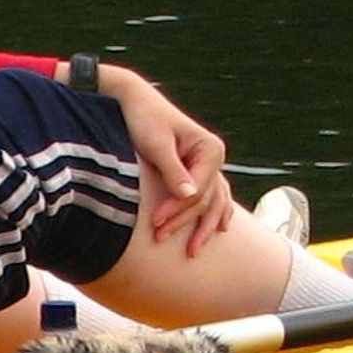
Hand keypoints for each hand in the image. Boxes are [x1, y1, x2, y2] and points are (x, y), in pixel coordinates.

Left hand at [100, 66, 234, 249]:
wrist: (132, 101)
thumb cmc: (143, 119)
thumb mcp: (157, 144)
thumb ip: (173, 170)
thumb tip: (189, 195)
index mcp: (210, 150)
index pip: (198, 190)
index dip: (177, 210)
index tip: (154, 223)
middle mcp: (213, 158)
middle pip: (204, 200)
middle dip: (183, 222)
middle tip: (159, 239)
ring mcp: (207, 165)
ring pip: (212, 202)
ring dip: (202, 226)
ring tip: (192, 252)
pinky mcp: (195, 169)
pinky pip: (211, 196)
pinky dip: (213, 213)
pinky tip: (219, 229)